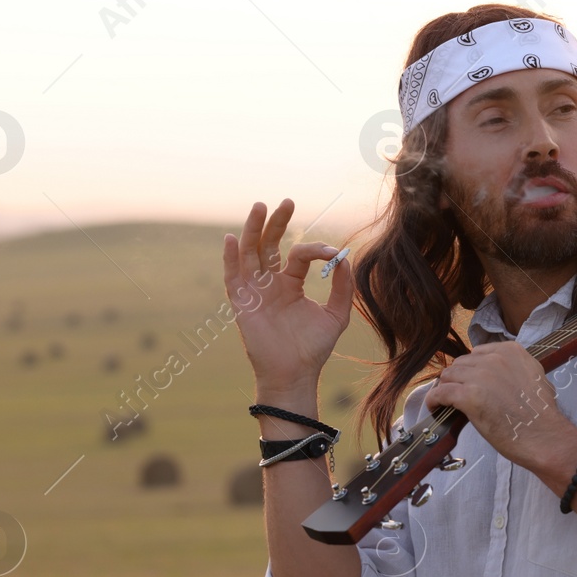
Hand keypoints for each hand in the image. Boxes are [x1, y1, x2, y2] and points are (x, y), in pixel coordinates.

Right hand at [222, 199, 352, 392]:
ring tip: (260, 206)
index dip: (315, 249)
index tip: (332, 252)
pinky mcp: (242, 303)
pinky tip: (231, 237)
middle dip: (277, 223)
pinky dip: (230, 257)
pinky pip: (232, 277)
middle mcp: (271, 284)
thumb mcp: (336, 315)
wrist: (295, 374)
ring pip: (250, 253)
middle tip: (287, 202)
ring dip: (253, 229)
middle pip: (269, 245)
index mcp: (291, 284)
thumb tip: (346, 257)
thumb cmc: (313, 348)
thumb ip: (343, 287)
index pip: (298, 254)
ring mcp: (255, 291)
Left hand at [424, 342, 568, 467]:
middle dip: (458, 379)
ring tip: (446, 402)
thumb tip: (500, 373)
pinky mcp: (468, 396)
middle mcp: (494, 359)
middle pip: (461, 363)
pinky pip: (441, 392)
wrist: (544, 436)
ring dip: (446, 388)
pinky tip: (435, 408)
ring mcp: (480, 376)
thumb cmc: (540, 414)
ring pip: (448, 375)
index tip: (470, 382)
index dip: (471, 369)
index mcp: (511, 351)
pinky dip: (434, 400)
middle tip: (459, 395)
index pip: (478, 353)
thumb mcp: (535, 377)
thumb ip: (515, 368)